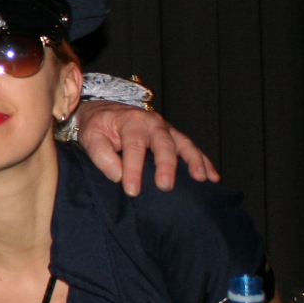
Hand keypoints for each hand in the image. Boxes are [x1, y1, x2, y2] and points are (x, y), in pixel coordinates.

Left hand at [76, 101, 218, 196]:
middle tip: (165, 187)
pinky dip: (203, 162)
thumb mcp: (90, 137)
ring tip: (201, 179)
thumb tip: (118, 176)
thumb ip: (101, 155)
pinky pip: (192, 148)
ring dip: (194, 161)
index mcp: (131, 121)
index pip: (134, 147)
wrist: (104, 112)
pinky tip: (212, 177)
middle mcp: (152, 122)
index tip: (133, 191)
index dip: (133, 170)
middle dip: (166, 165)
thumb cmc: (97, 126)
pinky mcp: (174, 137)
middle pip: (163, 143)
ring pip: (183, 144)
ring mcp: (166, 129)